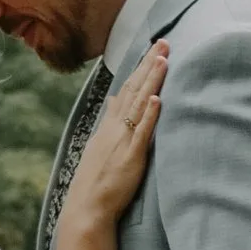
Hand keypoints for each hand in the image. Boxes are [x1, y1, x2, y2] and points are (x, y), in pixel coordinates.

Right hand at [60, 42, 167, 231]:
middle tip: (163, 42)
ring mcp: (123, 140)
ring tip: (163, 58)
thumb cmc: (96, 181)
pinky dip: (148, 114)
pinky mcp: (131, 156)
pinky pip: (141, 132)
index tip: (152, 50)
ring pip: (139, 104)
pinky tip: (156, 97)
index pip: (127, 90)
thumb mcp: (100, 144)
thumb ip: (110, 121)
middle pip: (134, 89)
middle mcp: (115, 128)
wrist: (87, 207)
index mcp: (109, 125)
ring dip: (151, 80)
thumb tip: (115, 101)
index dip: (140, 69)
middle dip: (149, 64)